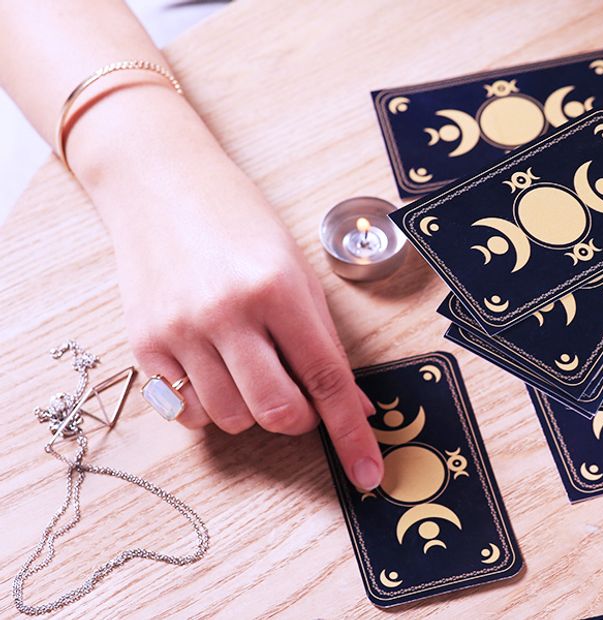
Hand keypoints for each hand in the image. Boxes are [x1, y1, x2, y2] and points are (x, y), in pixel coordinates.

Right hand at [92, 144, 382, 490]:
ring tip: (250, 364)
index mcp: (277, 289)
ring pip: (233, 418)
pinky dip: (211, 404)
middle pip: (279, 412)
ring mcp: (180, 330)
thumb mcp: (297, 270)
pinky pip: (187, 411)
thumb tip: (355, 406)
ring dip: (253, 409)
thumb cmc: (238, 221)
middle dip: (300, 418)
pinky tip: (214, 366)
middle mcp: (226, 312)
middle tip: (300, 391)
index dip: (351, 434)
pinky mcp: (143, 343)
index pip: (326, 379)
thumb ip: (324, 340)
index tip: (368, 473)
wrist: (159, 184)